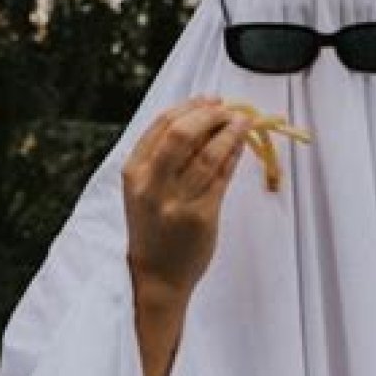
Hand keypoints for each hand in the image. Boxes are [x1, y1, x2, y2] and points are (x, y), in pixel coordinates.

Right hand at [123, 97, 250, 313]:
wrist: (157, 275)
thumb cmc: (153, 228)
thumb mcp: (144, 190)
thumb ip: (162, 157)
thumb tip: (199, 118)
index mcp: (134, 173)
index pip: (161, 125)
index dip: (189, 107)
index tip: (209, 100)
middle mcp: (152, 185)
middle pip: (183, 133)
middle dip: (210, 114)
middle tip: (228, 109)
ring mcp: (176, 202)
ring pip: (208, 154)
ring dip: (229, 131)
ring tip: (242, 121)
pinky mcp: (201, 216)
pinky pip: (222, 177)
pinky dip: (233, 155)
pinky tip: (240, 145)